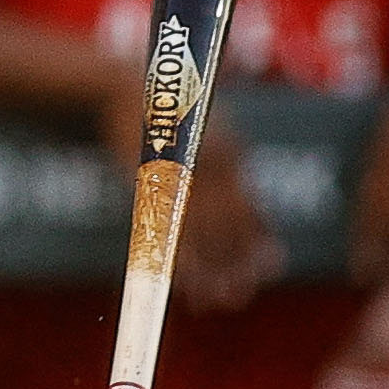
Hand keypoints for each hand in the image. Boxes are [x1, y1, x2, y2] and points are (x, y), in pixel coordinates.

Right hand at [101, 77, 273, 311]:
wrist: (119, 88)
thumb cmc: (161, 111)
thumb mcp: (203, 130)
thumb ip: (223, 161)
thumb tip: (235, 196)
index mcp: (230, 154)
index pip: (252, 206)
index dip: (260, 240)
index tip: (269, 267)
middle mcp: (216, 165)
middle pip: (234, 225)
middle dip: (238, 263)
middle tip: (238, 295)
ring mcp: (186, 173)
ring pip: (208, 235)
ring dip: (214, 271)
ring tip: (217, 300)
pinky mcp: (153, 181)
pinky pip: (173, 231)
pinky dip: (184, 264)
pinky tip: (188, 286)